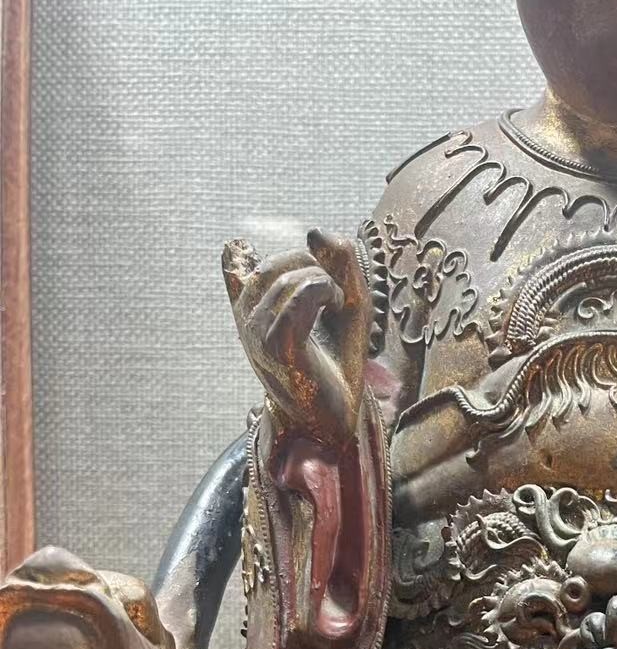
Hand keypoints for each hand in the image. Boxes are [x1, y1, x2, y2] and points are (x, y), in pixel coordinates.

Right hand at [222, 231, 370, 446]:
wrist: (341, 416)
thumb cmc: (341, 361)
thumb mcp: (348, 302)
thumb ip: (340, 262)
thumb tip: (314, 231)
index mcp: (253, 313)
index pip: (236, 267)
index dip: (250, 256)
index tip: (258, 260)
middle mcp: (247, 324)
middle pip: (274, 266)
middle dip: (313, 267)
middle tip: (335, 294)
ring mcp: (257, 338)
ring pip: (288, 281)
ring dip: (325, 282)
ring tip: (338, 304)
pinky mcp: (278, 351)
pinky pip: (297, 300)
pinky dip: (324, 292)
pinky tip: (336, 305)